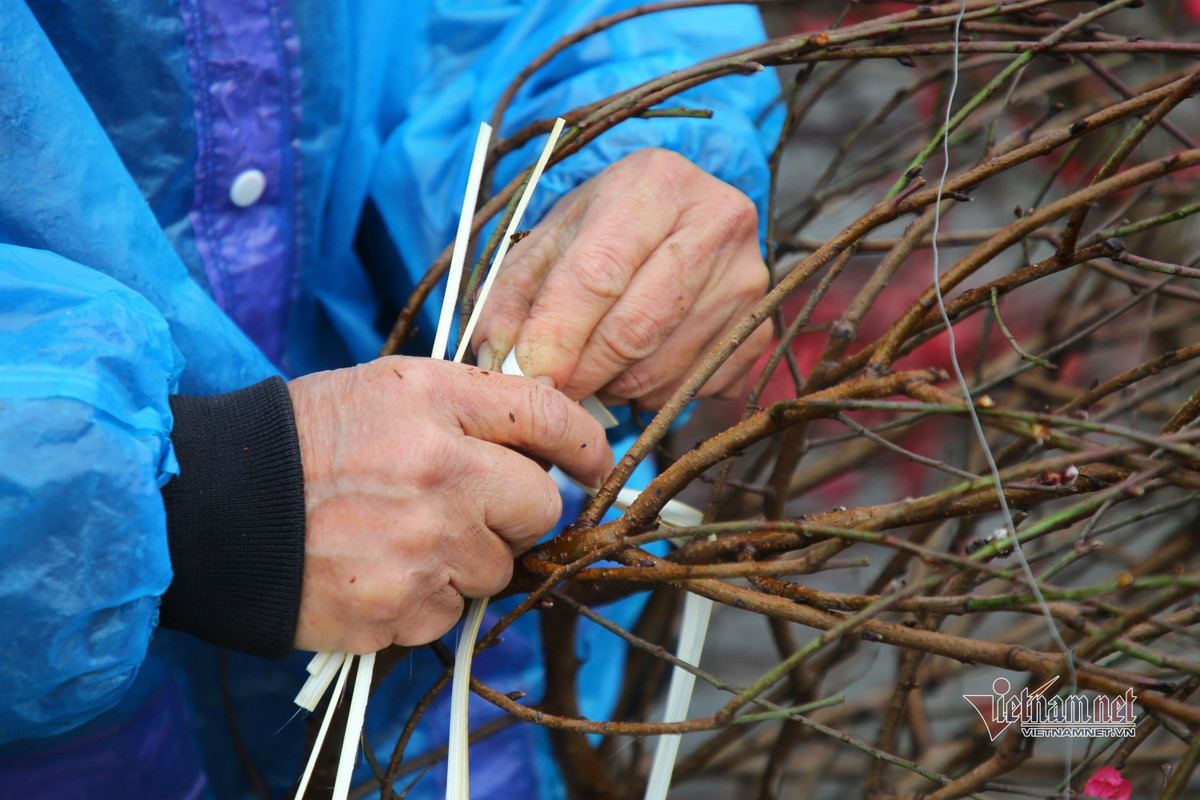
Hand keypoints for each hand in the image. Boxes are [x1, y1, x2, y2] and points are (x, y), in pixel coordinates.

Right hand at [287, 356, 611, 652]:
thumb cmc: (308, 441)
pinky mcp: (397, 613)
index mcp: (436, 407)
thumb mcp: (390, 388)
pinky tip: (380, 569)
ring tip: (403, 534)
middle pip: (540, 510)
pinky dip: (424, 599)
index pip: (548, 418)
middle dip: (514, 510)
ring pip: (496, 571)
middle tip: (464, 502)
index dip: (584, 443)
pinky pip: (448, 615)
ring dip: (466, 559)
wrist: (216, 509)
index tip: (595, 461)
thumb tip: (549, 437)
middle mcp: (440, 477)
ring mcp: (421, 552)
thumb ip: (473, 404)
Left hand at [472, 148, 770, 408]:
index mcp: (656, 183)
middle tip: (548, 389)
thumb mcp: (548, 243)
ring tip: (590, 367)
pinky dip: (647, 393)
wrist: (675, 223)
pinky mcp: (758, 329)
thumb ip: (515, 297)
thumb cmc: (602, 231)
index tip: (527, 374)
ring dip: (612, 386)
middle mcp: (717, 223)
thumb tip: (502, 361)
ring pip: (661, 368)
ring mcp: (747, 280)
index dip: (558, 333)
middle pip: (636, 328)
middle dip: (581, 372)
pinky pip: (689, 388)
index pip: (600, 273)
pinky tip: (633, 366)